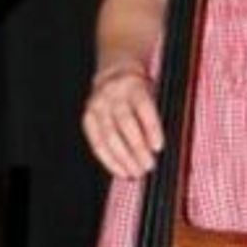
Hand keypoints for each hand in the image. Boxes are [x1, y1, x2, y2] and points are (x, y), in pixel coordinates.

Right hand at [82, 60, 162, 177]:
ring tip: (135, 172)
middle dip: (137, 148)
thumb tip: (156, 149)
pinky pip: (97, 143)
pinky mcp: (88, 118)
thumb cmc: (138, 90)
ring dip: (124, 158)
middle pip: (125, 123)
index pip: (143, 107)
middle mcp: (113, 94)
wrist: (113, 74)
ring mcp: (98, 106)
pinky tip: (120, 170)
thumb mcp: (150, 94)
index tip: (158, 147)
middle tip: (148, 165)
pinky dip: (109, 160)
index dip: (151, 128)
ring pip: (110, 136)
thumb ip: (152, 117)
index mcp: (133, 85)